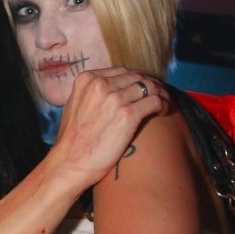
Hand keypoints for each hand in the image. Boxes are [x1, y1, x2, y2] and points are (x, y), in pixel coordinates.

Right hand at [54, 67, 168, 186]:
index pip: (121, 71)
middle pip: (136, 77)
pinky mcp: (128, 115)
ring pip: (149, 86)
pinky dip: (164, 104)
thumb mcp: (74, 105)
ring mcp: (115, 99)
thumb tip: (109, 91)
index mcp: (87, 79)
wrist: (69, 162)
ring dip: (160, 93)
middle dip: (151, 84)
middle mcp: (101, 85)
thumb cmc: (71, 140)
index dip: (136, 78)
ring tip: (165, 103)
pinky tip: (164, 111)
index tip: (144, 87)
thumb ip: (90, 93)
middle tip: (159, 94)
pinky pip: (155, 101)